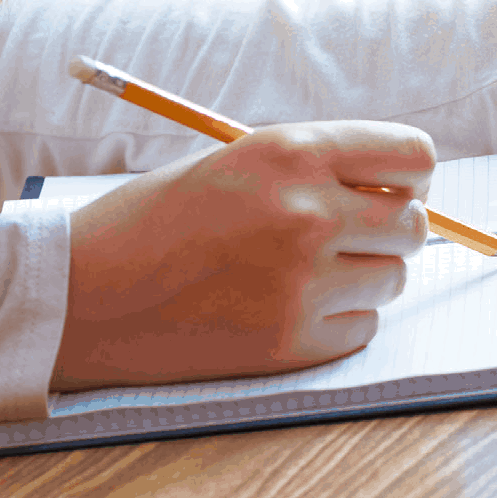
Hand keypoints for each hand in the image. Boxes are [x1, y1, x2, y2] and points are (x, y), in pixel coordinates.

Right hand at [50, 122, 433, 391]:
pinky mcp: (293, 344)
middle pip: (413, 223)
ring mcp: (304, 284)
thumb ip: (315, 169)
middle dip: (390, 230)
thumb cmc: (153, 221)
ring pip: (392, 280)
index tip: (392, 189)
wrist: (83, 295)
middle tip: (345, 237)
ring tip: (298, 274)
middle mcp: (308, 214)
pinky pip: (361, 329)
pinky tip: (281, 309)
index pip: (413, 156)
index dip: (409, 175)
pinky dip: (337, 322)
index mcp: (292, 153)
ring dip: (362, 278)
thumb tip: (398, 192)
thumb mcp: (235, 163)